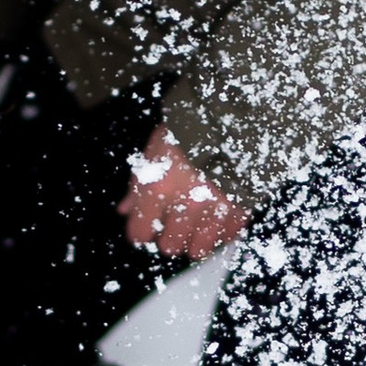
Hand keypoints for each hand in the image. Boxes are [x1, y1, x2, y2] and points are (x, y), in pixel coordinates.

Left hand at [120, 127, 247, 259]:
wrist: (230, 116)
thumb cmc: (186, 130)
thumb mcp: (154, 150)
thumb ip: (138, 185)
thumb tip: (125, 209)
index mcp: (157, 189)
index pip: (140, 232)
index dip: (141, 232)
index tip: (146, 228)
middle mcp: (185, 205)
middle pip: (170, 246)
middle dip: (169, 238)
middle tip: (173, 226)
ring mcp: (215, 210)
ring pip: (199, 249)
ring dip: (194, 241)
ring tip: (195, 228)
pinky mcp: (241, 209)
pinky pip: (227, 236)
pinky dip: (221, 233)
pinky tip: (217, 220)